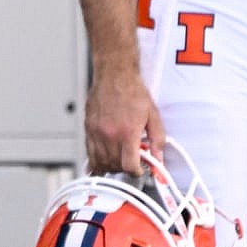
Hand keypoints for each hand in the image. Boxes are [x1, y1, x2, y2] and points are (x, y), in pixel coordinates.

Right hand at [83, 59, 161, 175]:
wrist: (115, 75)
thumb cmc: (132, 91)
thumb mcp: (153, 115)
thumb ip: (158, 139)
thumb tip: (158, 157)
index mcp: (127, 132)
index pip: (129, 165)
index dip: (136, 172)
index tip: (140, 170)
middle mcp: (109, 134)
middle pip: (114, 166)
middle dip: (125, 169)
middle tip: (131, 162)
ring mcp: (96, 132)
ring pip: (99, 162)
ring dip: (110, 166)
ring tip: (119, 160)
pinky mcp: (88, 128)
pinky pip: (89, 151)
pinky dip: (96, 159)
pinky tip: (103, 157)